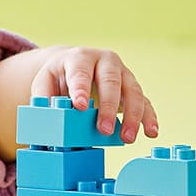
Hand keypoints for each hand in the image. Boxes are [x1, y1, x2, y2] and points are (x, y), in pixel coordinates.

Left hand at [26, 46, 159, 142]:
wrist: (76, 66)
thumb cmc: (60, 76)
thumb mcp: (45, 81)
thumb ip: (44, 96)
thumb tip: (48, 114)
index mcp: (81, 58)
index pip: (81, 72)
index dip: (80, 88)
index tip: (80, 106)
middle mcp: (105, 62)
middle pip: (111, 81)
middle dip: (108, 106)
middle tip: (103, 129)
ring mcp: (123, 74)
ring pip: (132, 91)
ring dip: (132, 116)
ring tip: (127, 138)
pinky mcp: (133, 88)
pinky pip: (145, 101)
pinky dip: (149, 116)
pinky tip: (151, 131)